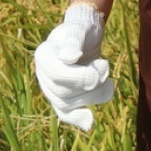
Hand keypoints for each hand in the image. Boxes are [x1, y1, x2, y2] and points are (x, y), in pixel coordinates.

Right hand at [34, 3, 114, 130]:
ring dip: (94, 93)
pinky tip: (89, 122)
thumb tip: (68, 58)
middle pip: (63, 92)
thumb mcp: (79, 29)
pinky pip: (66, 114)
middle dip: (91, 82)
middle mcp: (43, 75)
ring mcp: (51, 89)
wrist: (87, 35)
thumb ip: (73, 41)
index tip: (102, 62)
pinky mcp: (63, 98)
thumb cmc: (83, 30)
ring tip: (107, 77)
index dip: (82, 74)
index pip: (58, 74)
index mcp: (43, 55)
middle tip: (105, 65)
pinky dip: (77, 119)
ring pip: (69, 104)